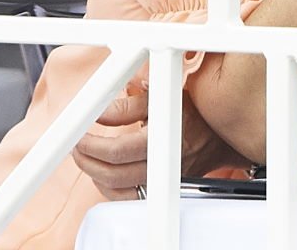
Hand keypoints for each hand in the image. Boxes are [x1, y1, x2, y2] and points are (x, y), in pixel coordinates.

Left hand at [71, 91, 247, 200]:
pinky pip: (127, 198)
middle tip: (77, 145)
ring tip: (85, 157)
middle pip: (113, 175)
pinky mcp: (160, 190)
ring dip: (94, 175)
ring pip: (117, 190)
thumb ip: (131, 104)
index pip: (118, 150)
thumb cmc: (193, 114)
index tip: (78, 132)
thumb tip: (101, 110)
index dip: (91, 143)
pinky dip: (108, 188)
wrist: (220, 139)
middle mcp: (163, 164)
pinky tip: (102, 172)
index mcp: (164, 138)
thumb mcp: (165, 98)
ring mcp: (161, 180)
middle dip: (87, 160)